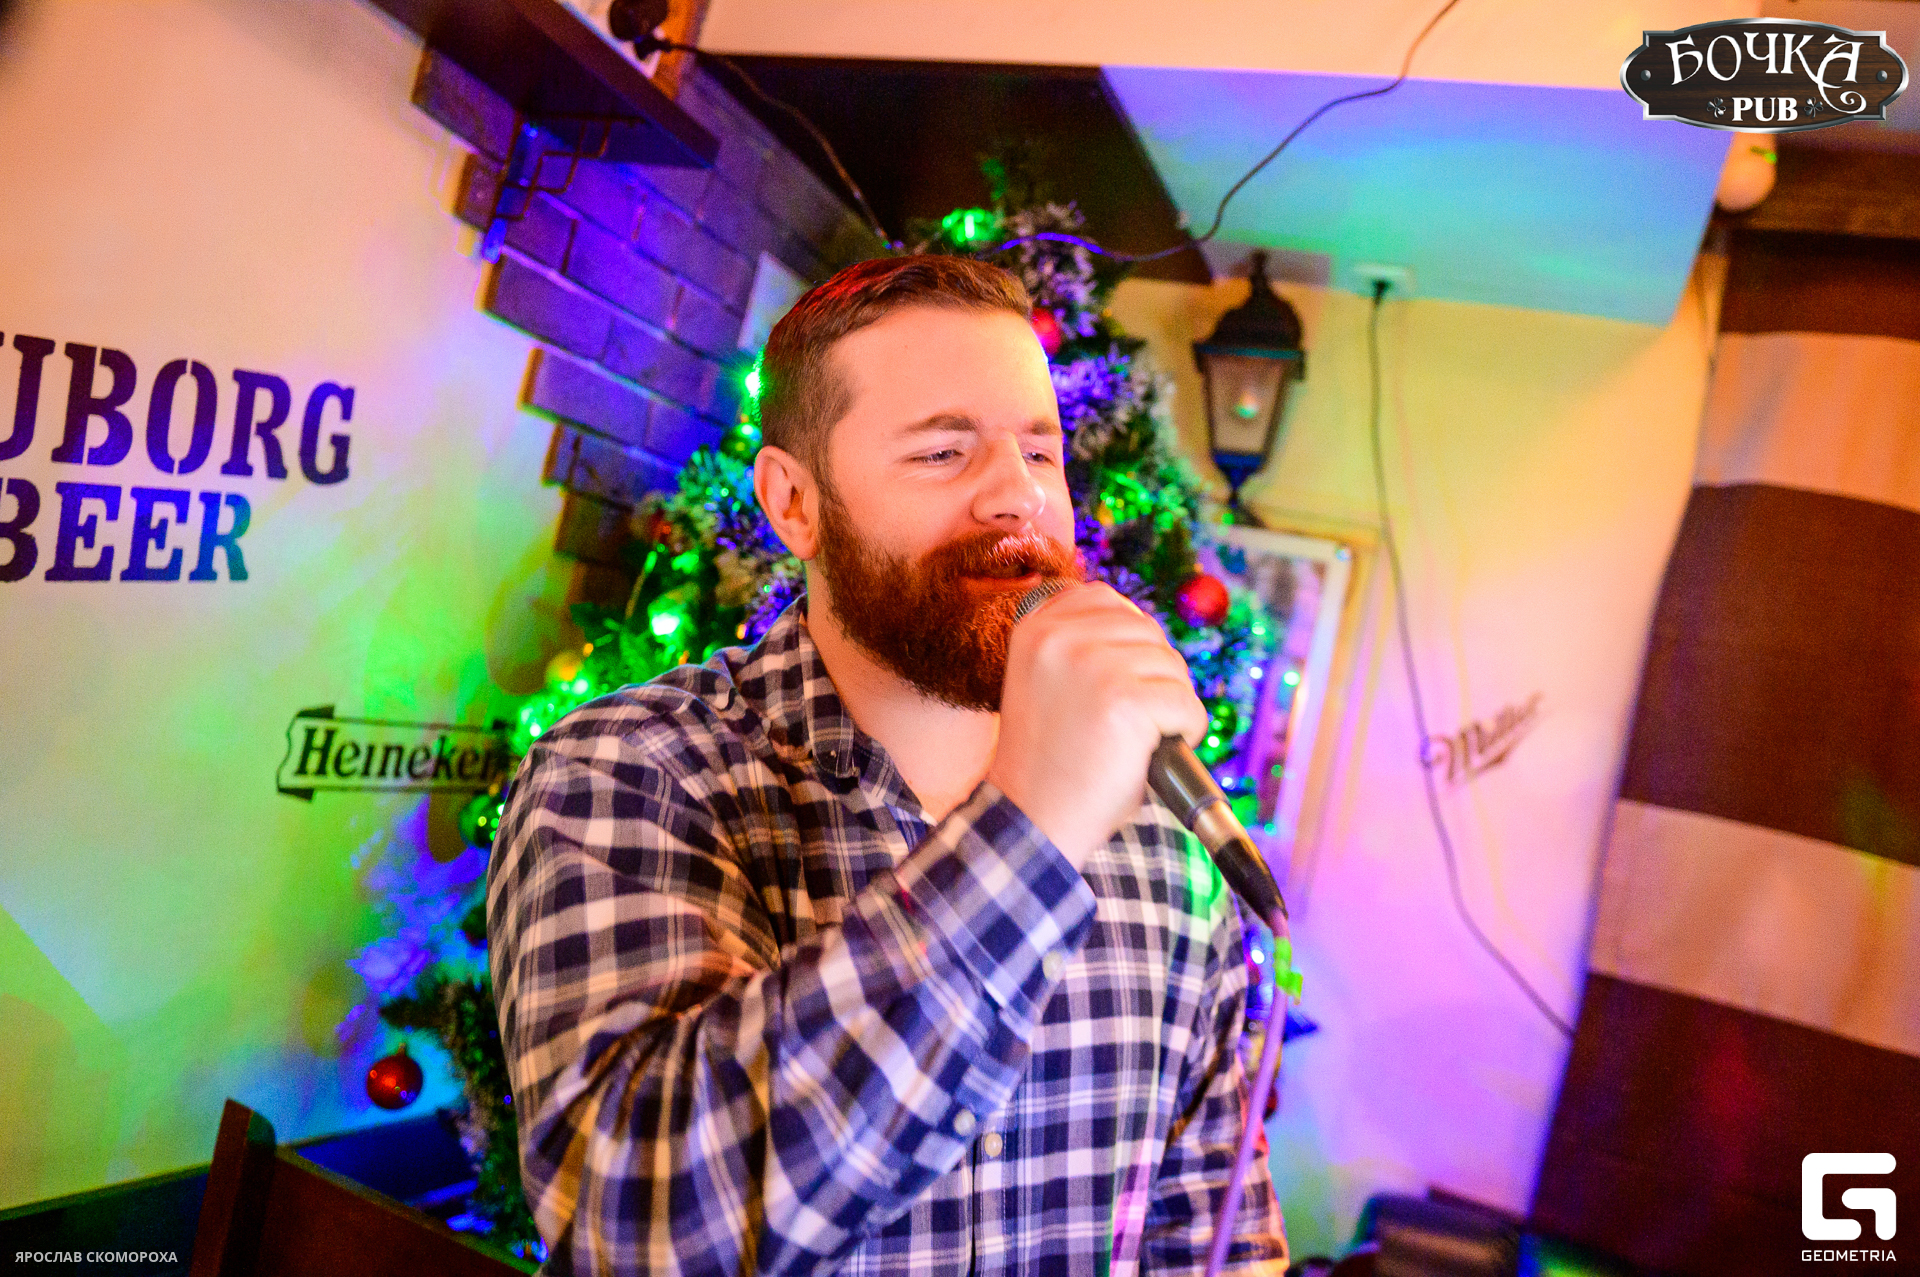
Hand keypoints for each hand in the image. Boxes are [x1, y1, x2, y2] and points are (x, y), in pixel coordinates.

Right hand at [986, 583, 1206, 868]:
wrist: (1034, 820)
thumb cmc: (1050, 761)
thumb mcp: (1048, 683)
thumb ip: (1081, 646)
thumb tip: (1143, 627)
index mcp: (1035, 629)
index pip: (1104, 600)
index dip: (1126, 640)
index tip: (1117, 682)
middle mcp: (1059, 637)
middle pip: (1147, 631)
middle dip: (1153, 676)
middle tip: (1128, 722)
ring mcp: (1092, 665)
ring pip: (1172, 667)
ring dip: (1169, 707)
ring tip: (1135, 741)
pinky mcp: (1125, 700)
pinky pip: (1186, 704)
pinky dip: (1185, 733)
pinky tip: (1151, 755)